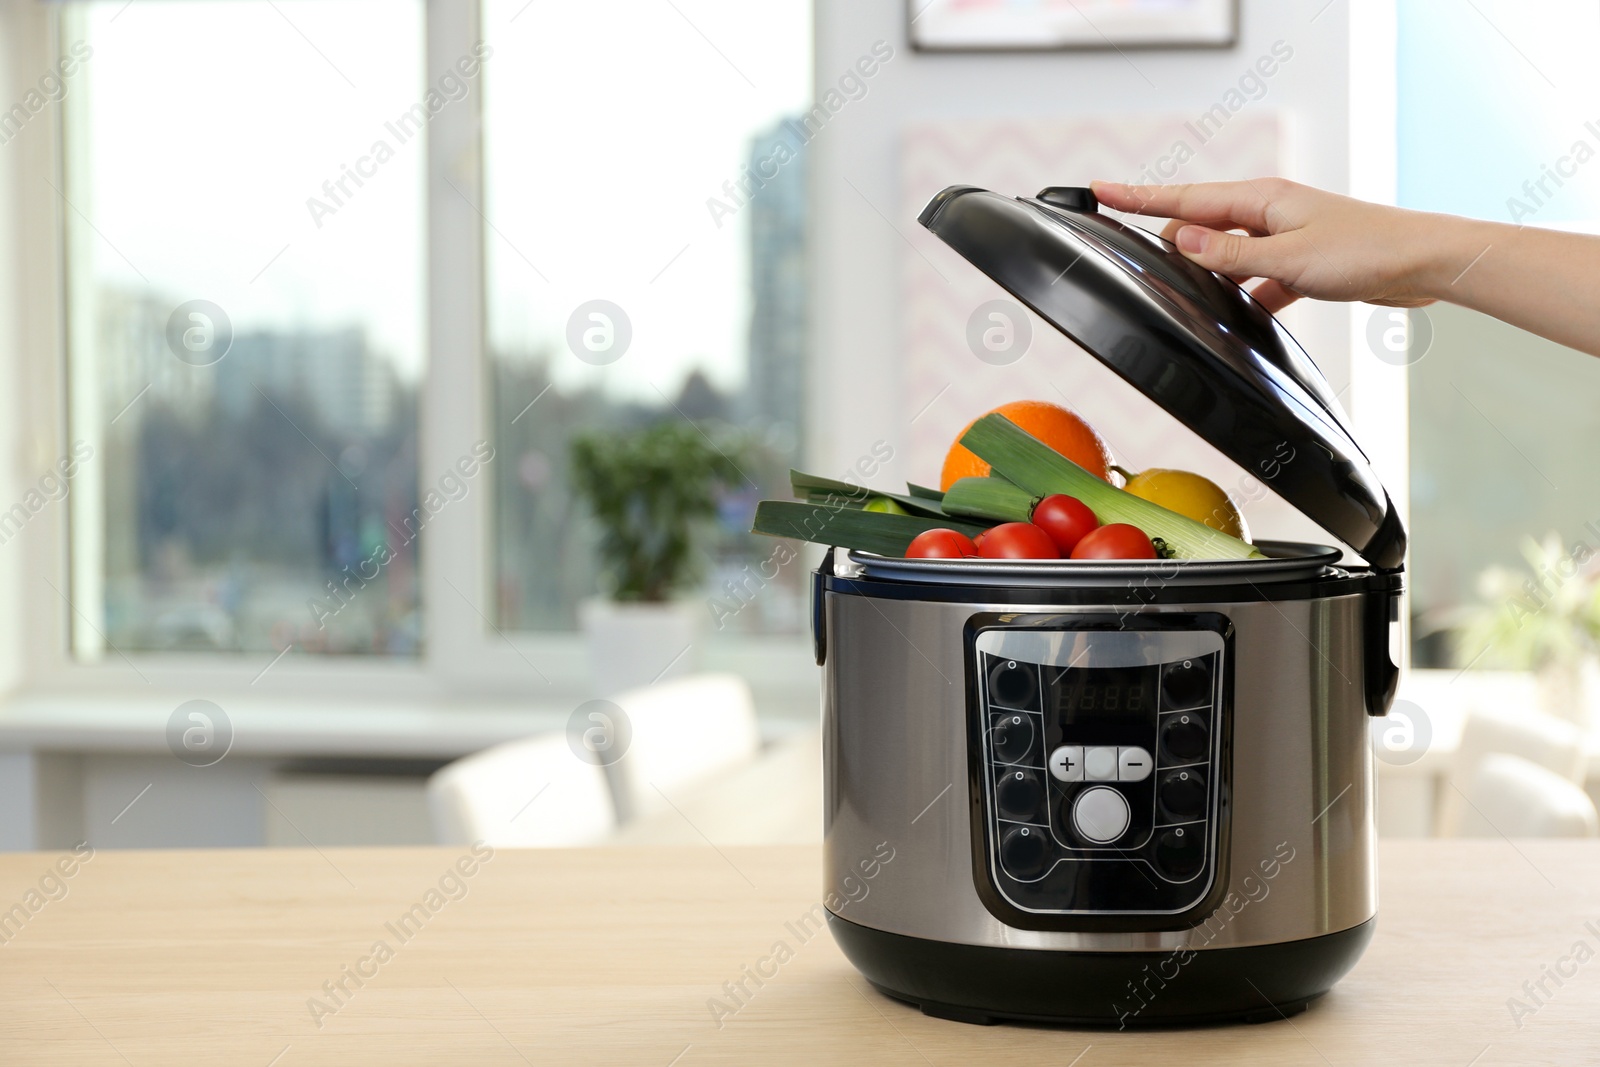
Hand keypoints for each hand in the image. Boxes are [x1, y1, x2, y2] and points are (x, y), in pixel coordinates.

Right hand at [1090, 178, 1440, 312]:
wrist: (1424, 263)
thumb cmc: (1366, 251)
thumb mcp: (1289, 258)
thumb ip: (1231, 254)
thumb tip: (1181, 241)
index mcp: (1261, 199)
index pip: (1184, 199)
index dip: (1137, 198)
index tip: (1099, 192)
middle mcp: (1268, 212)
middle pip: (1200, 227)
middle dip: (1172, 246)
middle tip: (1146, 270)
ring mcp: (1283, 236)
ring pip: (1226, 256)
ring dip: (1211, 275)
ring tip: (1192, 297)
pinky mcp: (1300, 262)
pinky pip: (1255, 278)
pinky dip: (1245, 295)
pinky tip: (1242, 316)